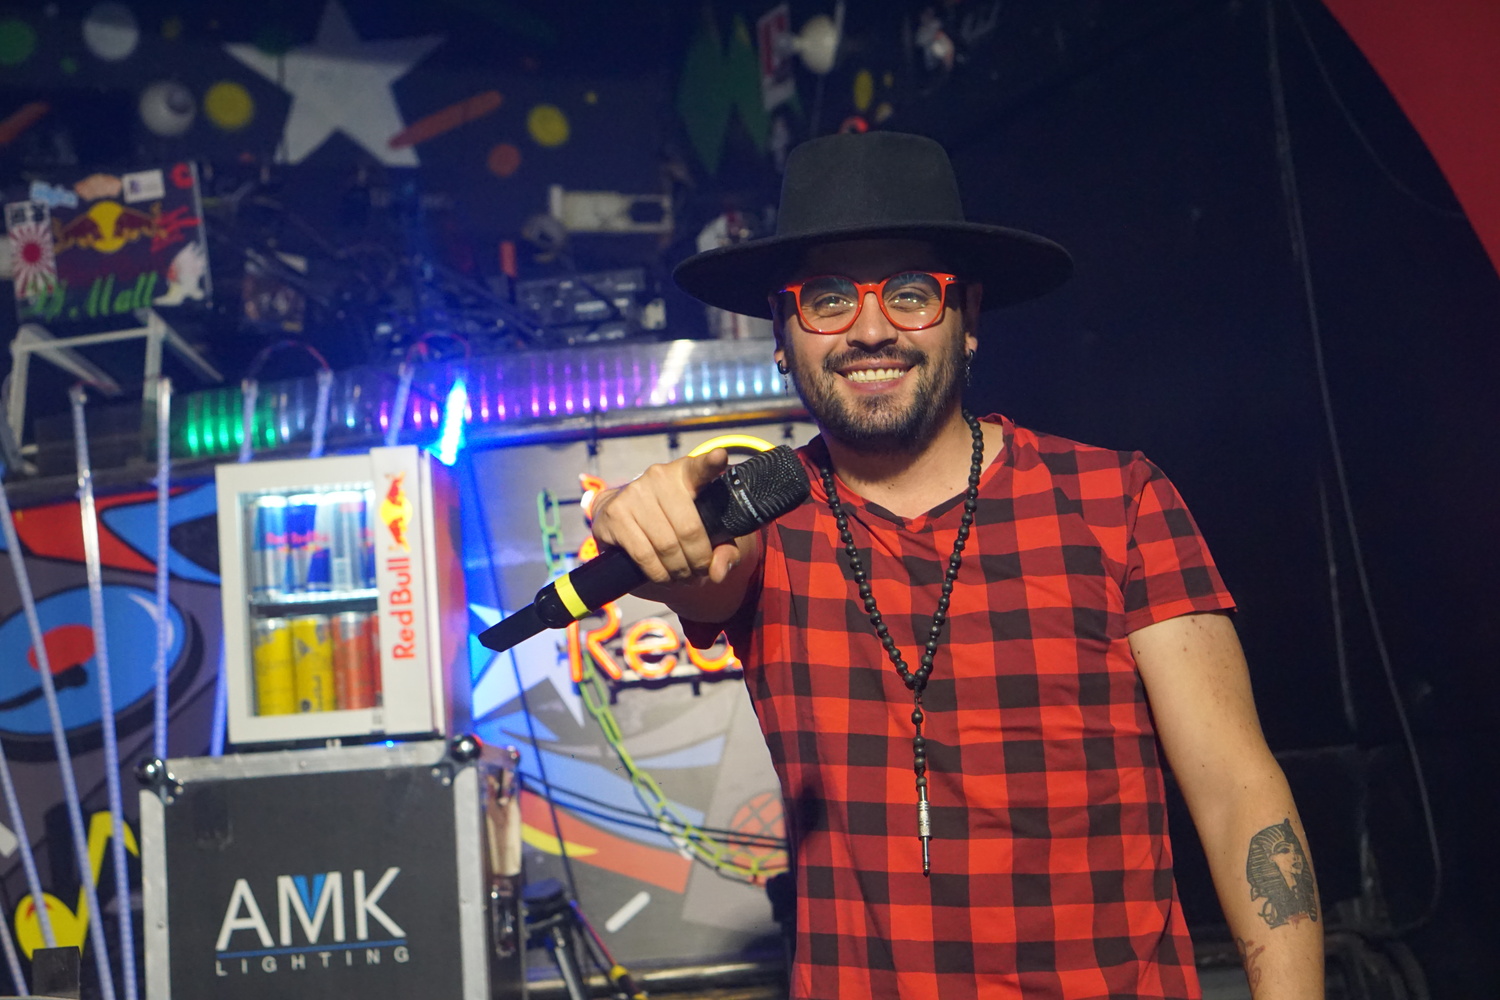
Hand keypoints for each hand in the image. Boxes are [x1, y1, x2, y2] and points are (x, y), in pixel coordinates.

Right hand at [590, 449, 743, 587]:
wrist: (620, 516)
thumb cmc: (671, 522)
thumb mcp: (704, 531)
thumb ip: (723, 550)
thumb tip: (718, 573)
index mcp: (685, 473)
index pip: (700, 468)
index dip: (711, 463)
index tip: (720, 457)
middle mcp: (658, 477)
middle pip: (688, 529)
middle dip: (698, 560)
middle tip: (700, 573)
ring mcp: (634, 494)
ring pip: (666, 546)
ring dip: (679, 571)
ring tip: (684, 577)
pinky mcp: (614, 514)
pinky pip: (644, 555)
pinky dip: (658, 574)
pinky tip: (664, 576)